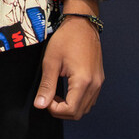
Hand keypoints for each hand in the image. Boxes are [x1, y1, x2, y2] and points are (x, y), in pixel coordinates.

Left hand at [34, 1, 104, 118]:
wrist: (82, 24)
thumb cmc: (66, 39)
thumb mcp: (51, 62)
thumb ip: (47, 86)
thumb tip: (40, 105)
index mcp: (83, 81)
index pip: (70, 110)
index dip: (54, 109)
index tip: (45, 98)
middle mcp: (95, 85)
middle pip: (79, 113)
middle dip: (61, 111)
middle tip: (49, 98)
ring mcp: (99, 83)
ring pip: (85, 108)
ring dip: (70, 107)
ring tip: (57, 94)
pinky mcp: (99, 79)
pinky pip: (90, 99)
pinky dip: (78, 101)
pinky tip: (67, 90)